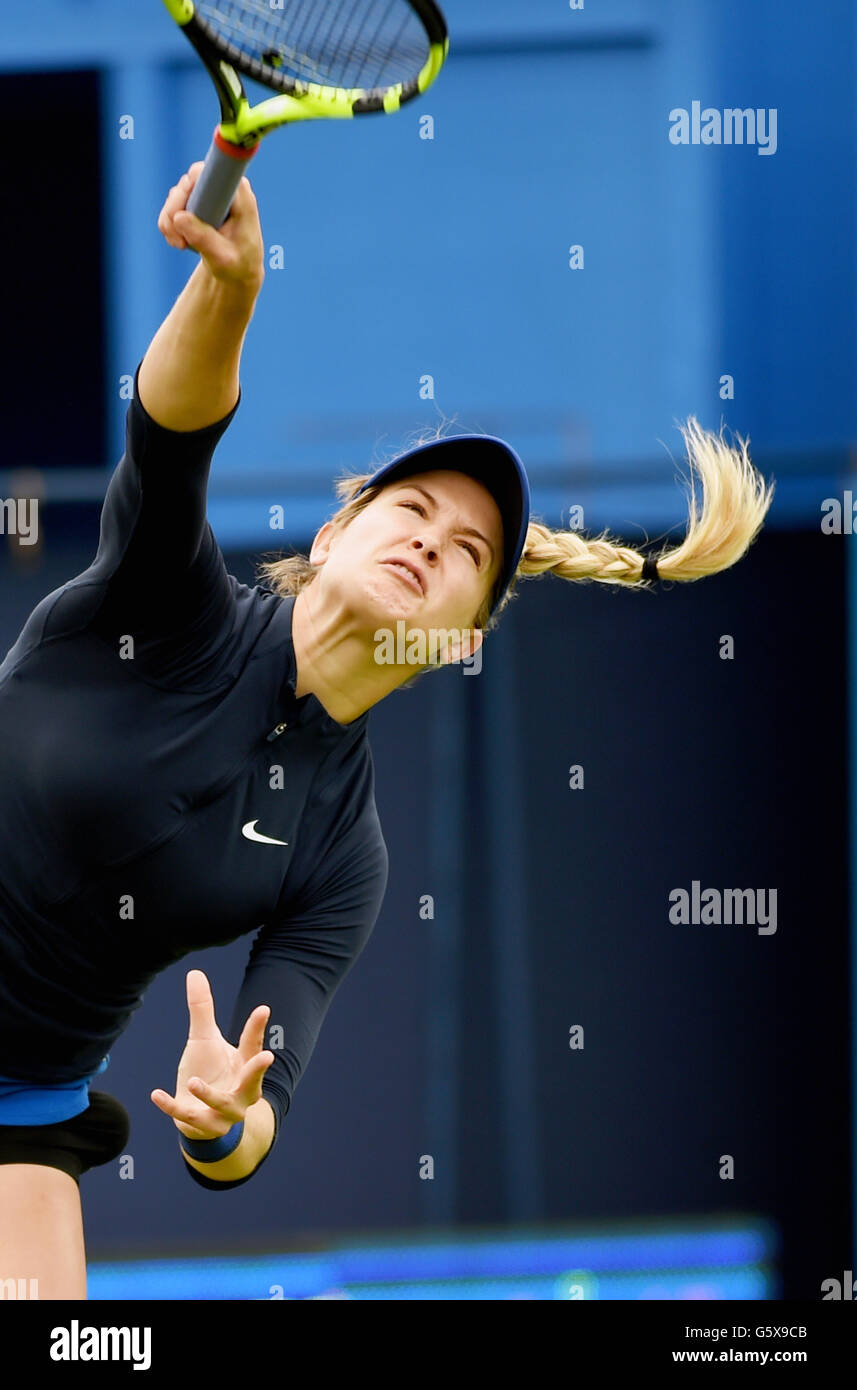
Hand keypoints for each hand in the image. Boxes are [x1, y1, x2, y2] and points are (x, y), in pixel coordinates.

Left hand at [150, 969, 273, 1140]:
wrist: (201, 1116)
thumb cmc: (209, 1072)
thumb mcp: (205, 1039)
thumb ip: (203, 1009)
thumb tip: (195, 972)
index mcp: (244, 1067)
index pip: (253, 1046)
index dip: (257, 1028)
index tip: (263, 1009)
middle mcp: (240, 1091)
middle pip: (252, 1082)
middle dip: (257, 1071)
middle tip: (266, 1057)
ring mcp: (222, 1111)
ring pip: (222, 1105)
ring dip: (209, 1094)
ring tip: (194, 1081)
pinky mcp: (201, 1124)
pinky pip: (188, 1116)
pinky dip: (172, 1106)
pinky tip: (156, 1094)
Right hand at [157, 163, 264, 291]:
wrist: (238, 271)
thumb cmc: (239, 264)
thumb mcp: (223, 258)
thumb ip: (204, 239)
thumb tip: (178, 218)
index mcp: (239, 194)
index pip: (213, 173)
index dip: (195, 180)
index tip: (186, 193)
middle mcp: (222, 187)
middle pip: (188, 184)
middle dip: (174, 210)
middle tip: (178, 239)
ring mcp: (206, 193)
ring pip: (175, 196)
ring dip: (171, 223)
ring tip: (181, 245)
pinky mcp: (194, 202)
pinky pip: (171, 207)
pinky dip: (169, 226)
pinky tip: (180, 243)